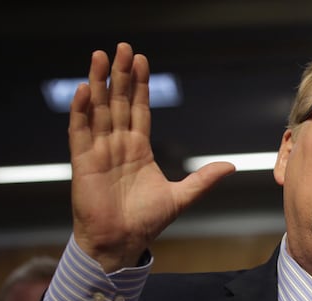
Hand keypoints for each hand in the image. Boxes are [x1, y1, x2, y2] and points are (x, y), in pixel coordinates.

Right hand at [68, 42, 234, 271]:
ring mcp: (99, 151)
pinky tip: (84, 91)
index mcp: (139, 149)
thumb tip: (231, 166)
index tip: (142, 60)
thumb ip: (204, 179)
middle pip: (119, 102)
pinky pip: (80, 132)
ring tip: (99, 57)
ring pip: (98, 110)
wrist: (122, 242)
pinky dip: (81, 112)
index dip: (140, 85)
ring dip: (98, 83)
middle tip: (121, 47)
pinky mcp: (83, 163)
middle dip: (121, 75)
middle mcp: (118, 145)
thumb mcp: (181, 196)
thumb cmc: (147, 221)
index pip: (139, 109)